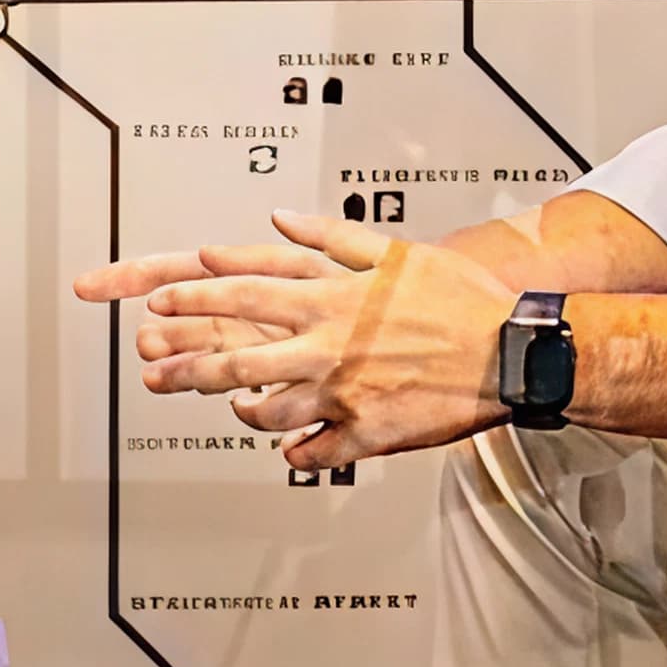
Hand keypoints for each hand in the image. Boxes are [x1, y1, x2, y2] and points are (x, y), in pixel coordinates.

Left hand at [76, 213, 512, 473]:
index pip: (244, 291)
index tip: (159, 298)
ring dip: (242, 410)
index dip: (195, 294)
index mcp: (330, 297)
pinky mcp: (368, 433)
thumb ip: (330, 235)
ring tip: (231, 409)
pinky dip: (298, 451)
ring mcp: (344, 392)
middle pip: (238, 356)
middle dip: (187, 363)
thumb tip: (281, 215)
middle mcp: (328, 344)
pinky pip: (317, 451)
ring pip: (268, 409)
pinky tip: (289, 449)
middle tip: (155, 369)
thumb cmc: (459, 299)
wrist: (512, 352)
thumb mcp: (393, 251)